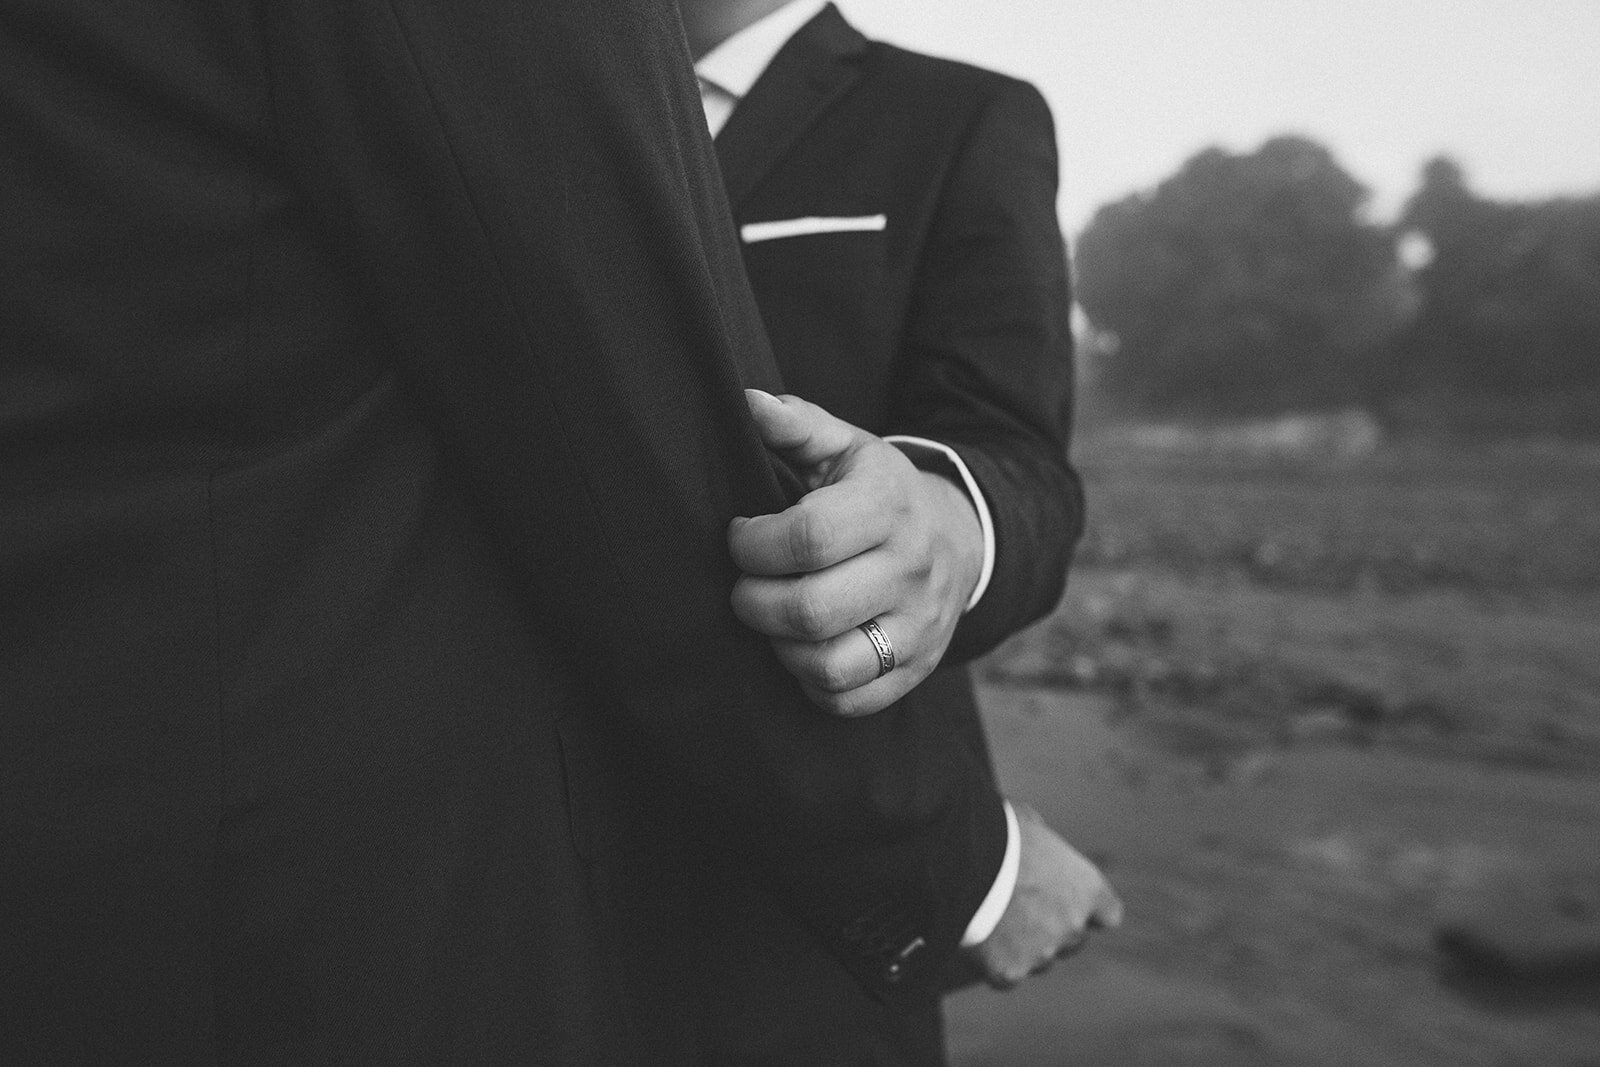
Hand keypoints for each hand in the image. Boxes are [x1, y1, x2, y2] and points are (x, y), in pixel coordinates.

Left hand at [728, 389, 984, 716]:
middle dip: (753, 602)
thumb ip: (797, 424)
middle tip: (744, 587)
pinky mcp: (915, 670)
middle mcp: (911, 570)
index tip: (741, 536)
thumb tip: (747, 402)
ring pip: (828, 665)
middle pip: (810, 610)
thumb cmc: (878, 492)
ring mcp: (918, 627)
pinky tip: (802, 649)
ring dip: (778, 647)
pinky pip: (847, 701)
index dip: (754, 545)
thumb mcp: (847, 448)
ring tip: (772, 619)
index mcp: (889, 506)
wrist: (960, 540)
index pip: (809, 538)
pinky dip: (810, 683)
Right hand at [968, 803, 1121, 988]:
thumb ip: (1043, 843)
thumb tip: (1034, 840)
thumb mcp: (1028, 822)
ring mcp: (1043, 953)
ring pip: (1039, 959)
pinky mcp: (1010, 972)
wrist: (959, 861)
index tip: (1068, 903)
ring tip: (991, 919)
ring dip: (1023, 946)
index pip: (1108, 914)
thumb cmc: (994, 832)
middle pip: (1072, 939)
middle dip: (1051, 929)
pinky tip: (975, 937)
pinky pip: (1006, 973)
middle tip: (1019, 909)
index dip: (1088, 910)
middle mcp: (1074, 926)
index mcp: (1087, 889)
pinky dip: (992, 961)